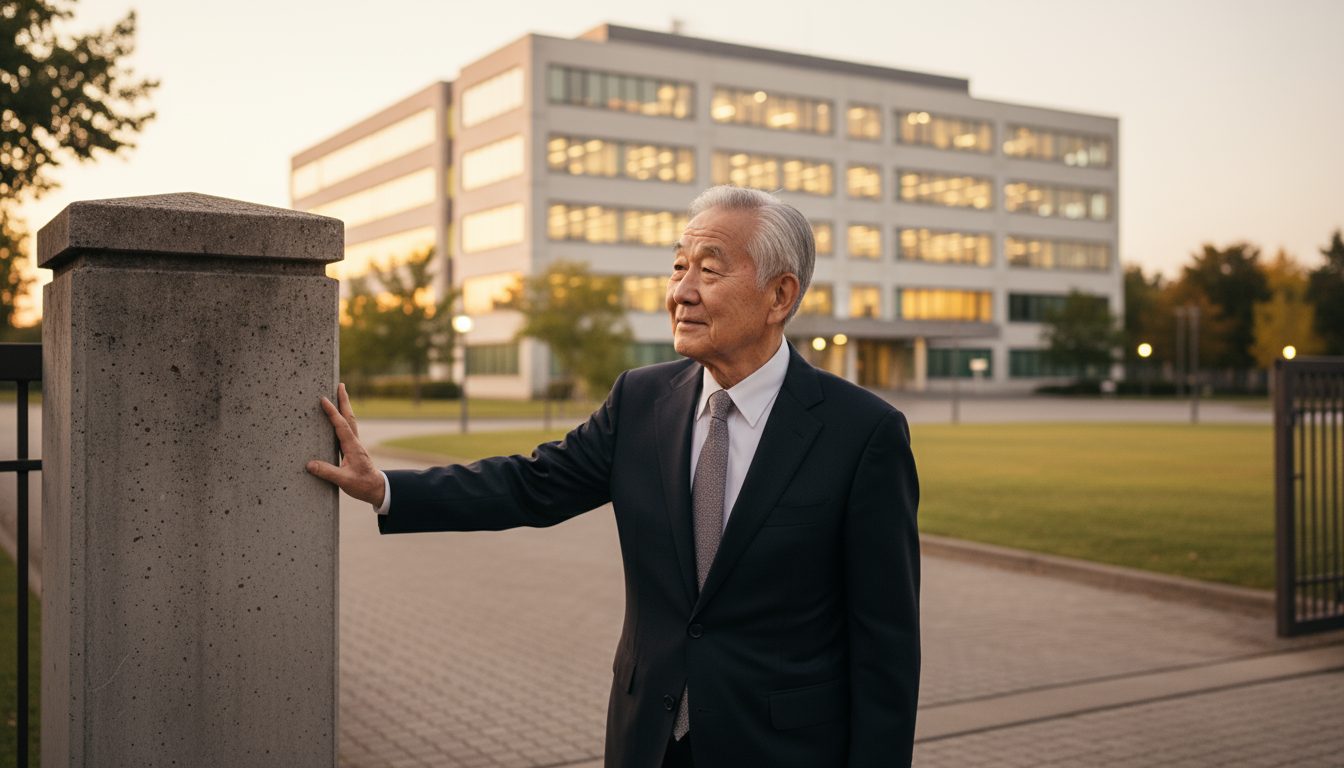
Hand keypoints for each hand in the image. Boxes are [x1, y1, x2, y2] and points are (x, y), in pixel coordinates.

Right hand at [306, 382, 385, 507]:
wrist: (377, 488)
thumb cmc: (362, 485)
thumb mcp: (344, 480)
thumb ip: (327, 472)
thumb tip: (309, 464)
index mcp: (352, 447)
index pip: (341, 425)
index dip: (332, 412)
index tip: (324, 400)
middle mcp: (355, 442)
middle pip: (349, 417)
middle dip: (344, 400)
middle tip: (341, 385)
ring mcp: (355, 444)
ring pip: (350, 421)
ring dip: (345, 406)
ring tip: (340, 393)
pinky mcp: (354, 448)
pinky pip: (348, 428)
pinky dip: (343, 418)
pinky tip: (339, 417)